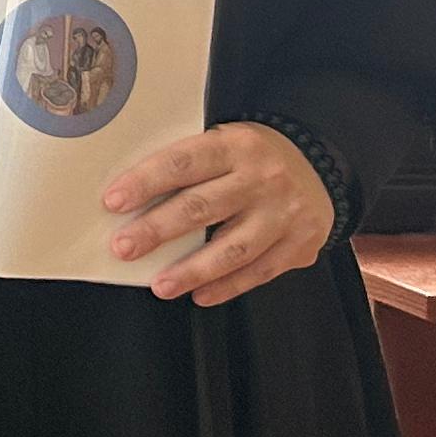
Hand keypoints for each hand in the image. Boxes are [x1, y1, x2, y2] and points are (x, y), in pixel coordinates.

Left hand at [101, 121, 336, 307]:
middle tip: (124, 247)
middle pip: (202, 208)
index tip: (114, 201)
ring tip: (160, 285)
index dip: (146, 182)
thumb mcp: (224, 142)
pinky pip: (260, 271)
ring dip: (192, 270)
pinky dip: (227, 286)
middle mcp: (262, 179)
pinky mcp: (301, 244)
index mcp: (235, 146)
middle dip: (158, 230)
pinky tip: (201, 294)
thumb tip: (132, 197)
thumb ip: (189, 164)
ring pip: (232, 248)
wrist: (321, 165)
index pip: (183, 162)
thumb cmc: (253, 157)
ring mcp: (284, 214)